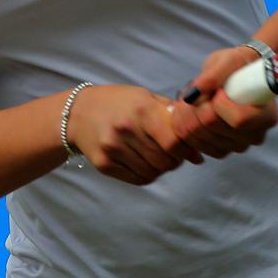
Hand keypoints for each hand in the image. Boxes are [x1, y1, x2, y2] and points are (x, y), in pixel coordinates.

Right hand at [67, 85, 204, 184]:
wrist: (78, 113)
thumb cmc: (120, 103)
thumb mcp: (145, 97)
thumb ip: (172, 117)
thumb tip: (198, 149)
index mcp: (141, 109)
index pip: (174, 141)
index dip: (186, 149)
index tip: (187, 148)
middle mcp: (125, 129)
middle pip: (165, 160)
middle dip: (175, 160)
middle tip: (174, 154)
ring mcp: (112, 148)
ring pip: (153, 172)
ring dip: (162, 168)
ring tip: (158, 156)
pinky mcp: (104, 164)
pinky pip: (138, 179)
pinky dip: (148, 174)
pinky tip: (145, 162)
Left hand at [170, 47, 277, 158]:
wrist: (235, 76)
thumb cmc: (237, 66)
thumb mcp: (228, 61)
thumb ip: (213, 75)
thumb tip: (193, 94)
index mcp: (266, 115)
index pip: (239, 119)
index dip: (219, 103)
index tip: (219, 89)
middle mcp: (255, 136)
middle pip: (213, 127)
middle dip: (196, 104)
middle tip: (196, 88)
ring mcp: (237, 146)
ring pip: (199, 136)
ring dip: (187, 113)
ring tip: (194, 97)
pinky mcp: (221, 150)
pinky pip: (194, 144)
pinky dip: (185, 126)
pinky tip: (190, 111)